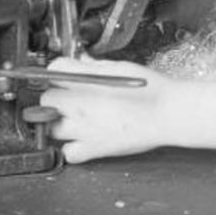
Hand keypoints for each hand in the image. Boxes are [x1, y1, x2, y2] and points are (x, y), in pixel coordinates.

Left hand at [40, 55, 172, 163]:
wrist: (168, 113)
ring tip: (77, 119)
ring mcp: (83, 129)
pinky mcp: (93, 149)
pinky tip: (84, 139)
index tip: (66, 74)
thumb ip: (95, 66)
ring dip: (60, 122)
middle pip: (47, 99)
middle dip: (57, 96)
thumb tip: (81, 62)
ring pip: (51, 128)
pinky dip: (72, 147)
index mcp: (86, 81)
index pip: (53, 71)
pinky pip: (68, 152)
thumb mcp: (122, 68)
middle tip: (72, 96)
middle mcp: (79, 105)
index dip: (60, 71)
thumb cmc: (151, 89)